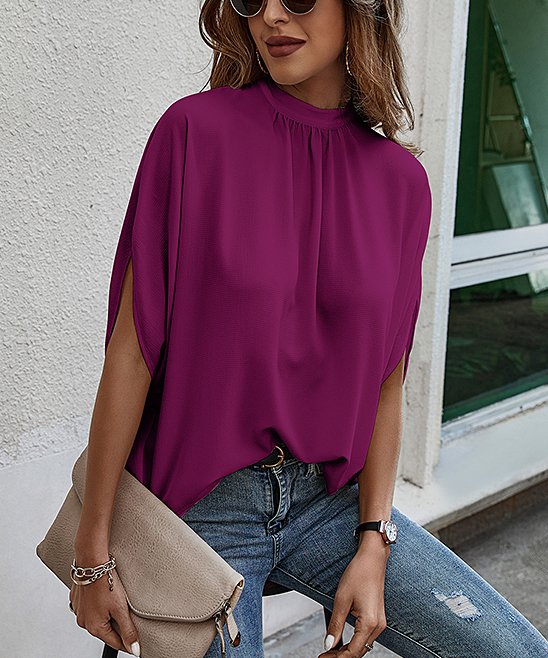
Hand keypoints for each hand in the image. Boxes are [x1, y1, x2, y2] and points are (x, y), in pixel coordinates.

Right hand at [69, 565, 140, 655]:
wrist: (92, 562)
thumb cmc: (105, 582)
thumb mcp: (121, 609)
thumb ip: (128, 630)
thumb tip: (134, 649)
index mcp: (95, 627)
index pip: (115, 643)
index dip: (128, 644)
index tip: (137, 646)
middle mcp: (84, 622)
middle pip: (107, 631)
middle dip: (118, 628)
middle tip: (130, 620)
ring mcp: (80, 611)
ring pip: (99, 619)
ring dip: (108, 616)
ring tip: (117, 604)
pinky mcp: (78, 600)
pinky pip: (91, 608)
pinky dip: (100, 606)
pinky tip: (106, 597)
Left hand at [318, 534, 389, 656]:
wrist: (372, 559)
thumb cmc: (359, 574)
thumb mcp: (342, 600)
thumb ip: (335, 625)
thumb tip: (328, 645)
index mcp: (370, 623)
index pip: (353, 652)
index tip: (322, 657)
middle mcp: (378, 626)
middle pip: (359, 652)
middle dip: (341, 656)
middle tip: (323, 656)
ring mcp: (380, 623)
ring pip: (363, 646)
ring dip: (347, 651)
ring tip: (330, 651)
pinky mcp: (378, 618)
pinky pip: (366, 638)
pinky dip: (354, 643)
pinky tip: (343, 642)